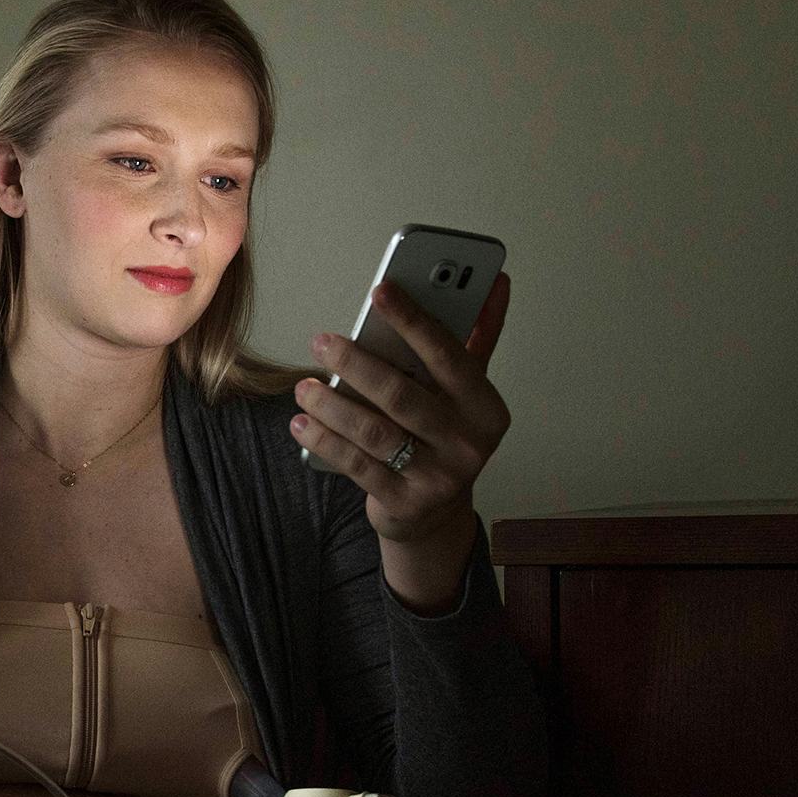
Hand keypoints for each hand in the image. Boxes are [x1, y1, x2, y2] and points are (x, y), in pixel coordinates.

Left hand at [291, 273, 512, 546]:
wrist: (435, 514)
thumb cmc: (444, 436)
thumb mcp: (464, 392)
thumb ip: (476, 338)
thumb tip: (495, 281)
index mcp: (485, 406)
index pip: (448, 355)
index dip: (413, 320)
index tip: (380, 290)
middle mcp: (468, 442)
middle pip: (402, 395)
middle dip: (356, 365)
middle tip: (321, 342)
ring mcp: (438, 477)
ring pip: (375, 432)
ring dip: (333, 405)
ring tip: (304, 388)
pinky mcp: (405, 502)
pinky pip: (357, 465)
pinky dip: (326, 441)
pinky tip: (302, 423)